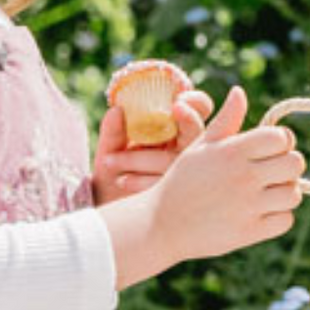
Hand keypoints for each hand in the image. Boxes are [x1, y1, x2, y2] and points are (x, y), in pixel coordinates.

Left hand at [92, 87, 213, 204]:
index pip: (200, 108)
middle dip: (188, 119)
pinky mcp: (177, 195)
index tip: (179, 100)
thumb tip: (116, 110)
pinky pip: (165, 185)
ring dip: (140, 157)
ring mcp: (186, 173)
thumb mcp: (110, 149)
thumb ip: (113, 131)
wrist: (109, 209)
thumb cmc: (116, 171)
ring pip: (173, 159)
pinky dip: (142, 181)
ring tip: (110, 161)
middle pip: (199, 131)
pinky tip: (123, 180)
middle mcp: (187, 149)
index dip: (195, 102)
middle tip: (175, 109)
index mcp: (176, 129)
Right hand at [103, 86, 306, 286]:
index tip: (271, 149)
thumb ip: (226, 120)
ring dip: (285, 192)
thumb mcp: (201, 146)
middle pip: (295, 163)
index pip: (282, 137)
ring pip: (294, 194)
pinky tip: (263, 212)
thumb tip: (239, 91)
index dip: (282, 141)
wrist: (162, 223)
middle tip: (273, 171)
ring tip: (269, 192)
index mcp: (233, 151)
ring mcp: (248, 206)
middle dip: (288, 165)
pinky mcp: (249, 232)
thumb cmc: (183, 180)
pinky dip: (279, 217)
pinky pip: (285, 221)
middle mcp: (243, 176)